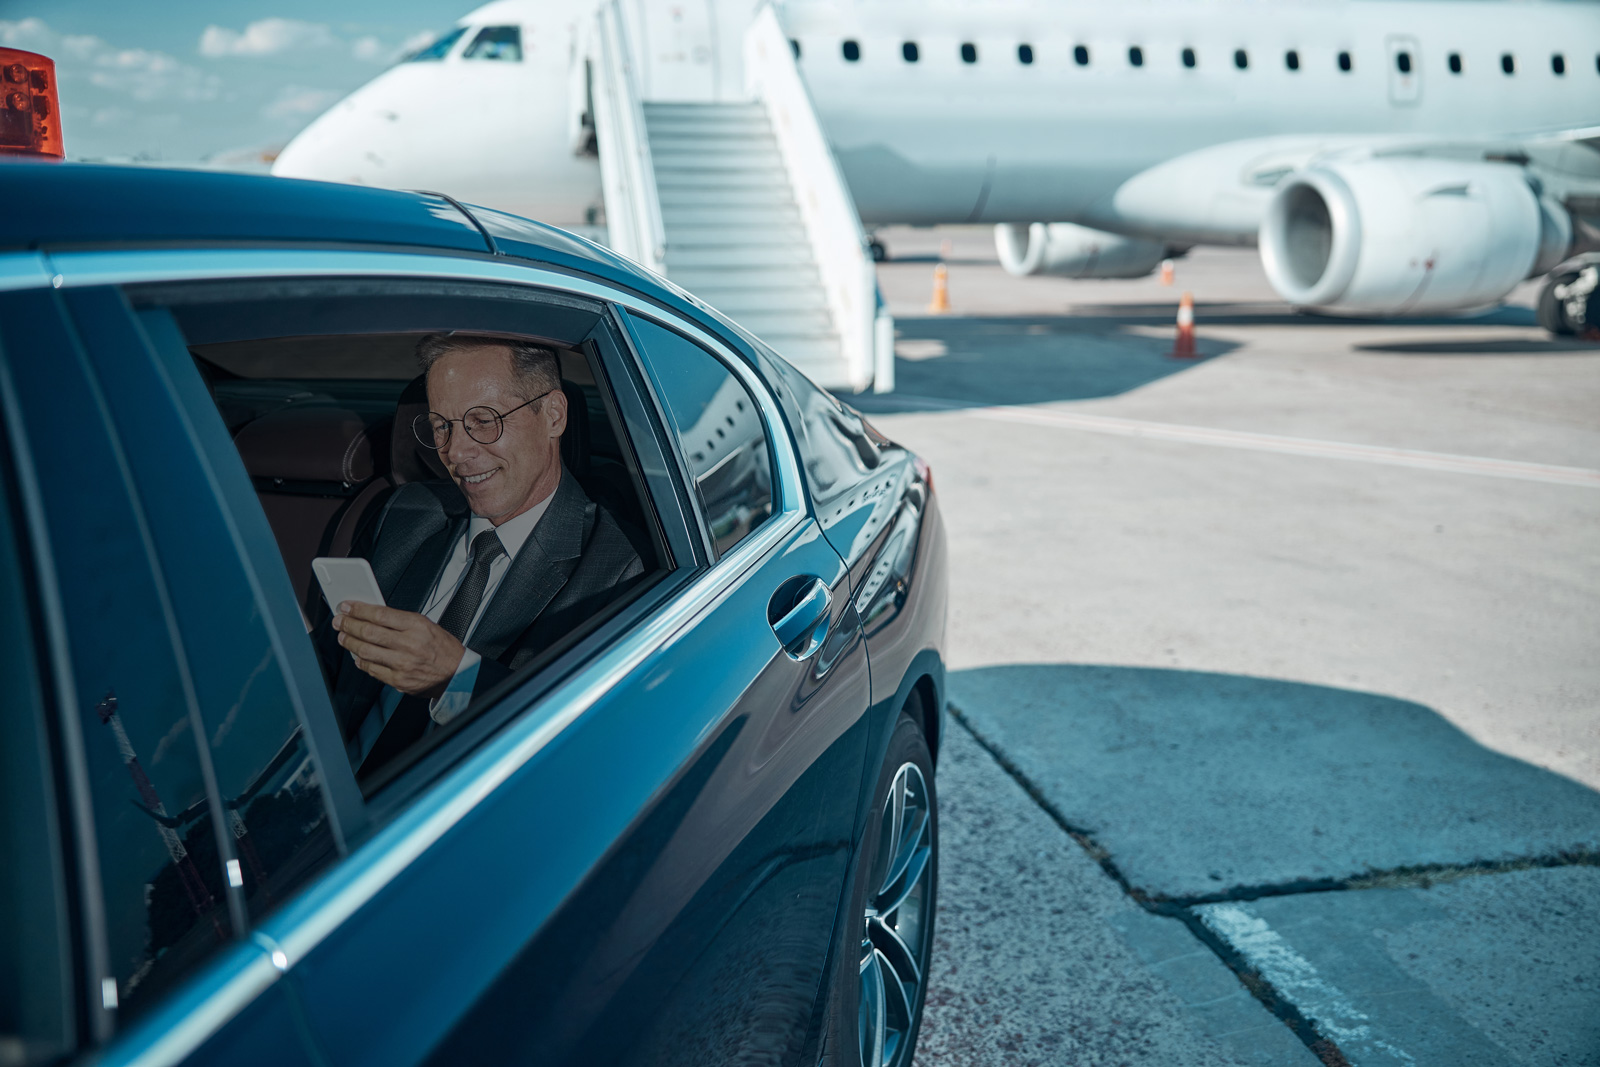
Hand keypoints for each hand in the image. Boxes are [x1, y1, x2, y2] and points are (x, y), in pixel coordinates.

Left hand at [333, 601, 465, 698]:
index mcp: (417, 626)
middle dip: (348, 625)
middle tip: (340, 621)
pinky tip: (358, 656)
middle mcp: (409, 644)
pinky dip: (361, 661)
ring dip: (349, 643)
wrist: (457, 674)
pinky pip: (372, 669)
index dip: (359, 610)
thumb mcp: (426, 625)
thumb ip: (400, 620)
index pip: (380, 614)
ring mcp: (402, 664)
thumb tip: (373, 615)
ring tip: (343, 637)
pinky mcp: (398, 681)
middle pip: (368, 632)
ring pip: (365, 651)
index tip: (348, 607)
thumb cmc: (443, 649)